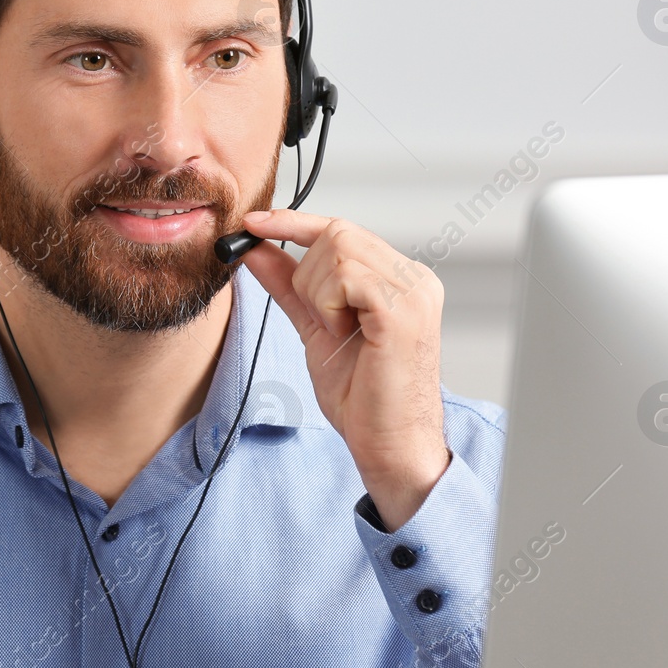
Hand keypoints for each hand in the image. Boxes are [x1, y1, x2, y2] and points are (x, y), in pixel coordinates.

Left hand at [238, 210, 450, 531]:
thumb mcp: (315, 327)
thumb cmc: (363, 396)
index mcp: (400, 279)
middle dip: (308, 275)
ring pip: (338, 250)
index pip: (343, 229)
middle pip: (337, 233)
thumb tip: (255, 247)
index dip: (294, 222)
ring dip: (318, 293)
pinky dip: (329, 304)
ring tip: (338, 332)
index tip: (253, 222)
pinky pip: (346, 277)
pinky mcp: (402, 310)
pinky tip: (343, 334)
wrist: (388, 445)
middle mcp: (414, 277)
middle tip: (321, 320)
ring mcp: (414, 291)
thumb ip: (288, 285)